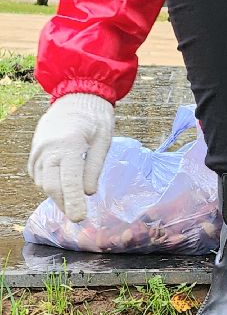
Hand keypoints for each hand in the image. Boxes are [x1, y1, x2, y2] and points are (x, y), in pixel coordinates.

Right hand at [28, 93, 114, 221]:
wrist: (76, 96)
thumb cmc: (95, 117)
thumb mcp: (104, 140)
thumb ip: (95, 166)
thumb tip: (88, 192)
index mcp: (69, 144)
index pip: (69, 180)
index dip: (74, 202)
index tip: (79, 218)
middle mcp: (49, 148)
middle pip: (51, 185)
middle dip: (64, 204)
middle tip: (78, 217)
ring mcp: (38, 150)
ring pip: (43, 182)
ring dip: (57, 195)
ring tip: (72, 203)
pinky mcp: (35, 151)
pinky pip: (38, 174)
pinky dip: (49, 184)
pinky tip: (62, 187)